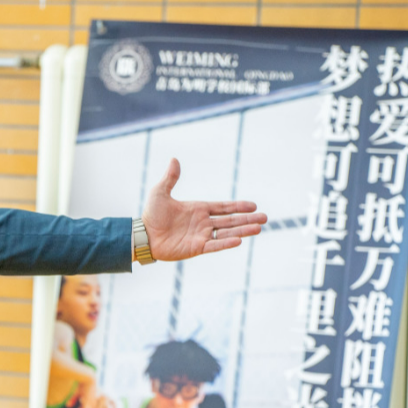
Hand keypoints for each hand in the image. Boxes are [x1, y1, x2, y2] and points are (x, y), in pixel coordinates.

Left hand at [142, 158, 267, 260]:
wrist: (142, 236)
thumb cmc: (151, 215)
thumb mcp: (160, 193)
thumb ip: (170, 178)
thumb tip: (174, 159)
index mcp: (198, 209)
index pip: (223, 207)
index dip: (238, 206)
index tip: (253, 205)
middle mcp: (202, 222)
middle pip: (230, 220)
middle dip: (247, 219)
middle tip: (265, 218)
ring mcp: (200, 236)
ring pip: (226, 232)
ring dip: (242, 230)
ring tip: (259, 228)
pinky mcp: (196, 248)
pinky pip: (214, 245)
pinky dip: (226, 243)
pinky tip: (239, 240)